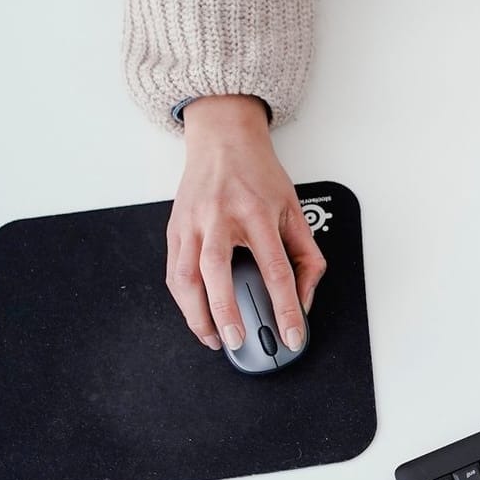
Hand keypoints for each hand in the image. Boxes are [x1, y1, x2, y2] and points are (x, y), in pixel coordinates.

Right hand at [167, 95, 324, 352]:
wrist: (223, 139)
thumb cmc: (259, 174)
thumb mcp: (294, 209)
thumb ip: (306, 255)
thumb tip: (305, 298)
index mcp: (257, 212)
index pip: (276, 270)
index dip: (287, 308)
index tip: (293, 335)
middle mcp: (220, 217)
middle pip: (219, 272)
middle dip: (226, 312)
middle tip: (237, 341)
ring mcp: (192, 223)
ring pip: (186, 276)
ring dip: (196, 314)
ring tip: (213, 337)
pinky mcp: (174, 228)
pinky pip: (174, 271)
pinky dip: (183, 299)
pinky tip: (196, 314)